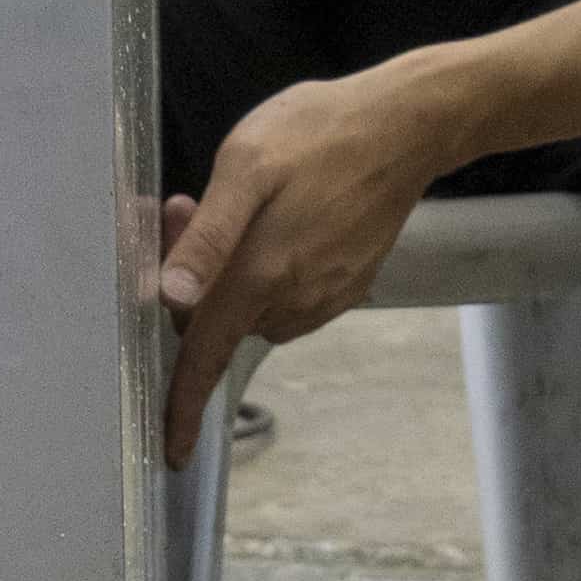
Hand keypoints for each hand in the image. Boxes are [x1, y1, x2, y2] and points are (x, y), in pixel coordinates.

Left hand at [155, 69, 456, 460]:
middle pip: (221, 321)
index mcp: (262, 273)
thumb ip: (207, 235)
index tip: (172, 452)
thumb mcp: (247, 164)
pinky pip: (287, 296)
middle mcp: (294, 298)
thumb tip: (172, 299)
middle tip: (185, 207)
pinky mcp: (346, 285)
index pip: (206, 355)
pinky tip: (279, 219)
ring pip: (254, 308)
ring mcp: (326, 296)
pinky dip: (267, 272)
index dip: (182, 404)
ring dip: (231, 274)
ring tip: (240, 205)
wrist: (408, 128)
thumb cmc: (321, 133)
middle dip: (193, 285)